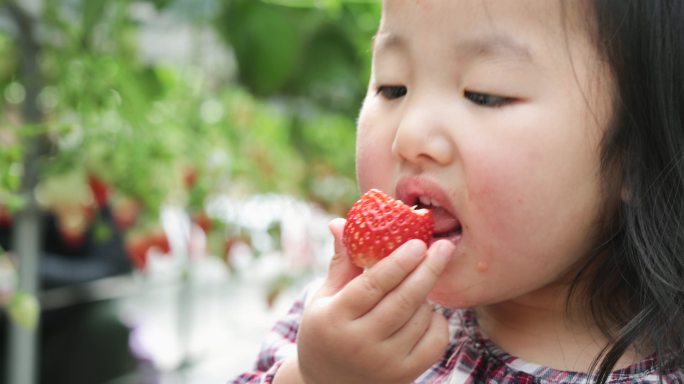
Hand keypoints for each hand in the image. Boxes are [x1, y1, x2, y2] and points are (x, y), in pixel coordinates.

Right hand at [296, 218, 453, 383]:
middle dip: (427, 270)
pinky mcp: (404, 375)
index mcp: (335, 319)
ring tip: (422, 281)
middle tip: (444, 246)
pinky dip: (437, 321)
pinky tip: (427, 311)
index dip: (398, 263)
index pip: (372, 286)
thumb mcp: (324, 298)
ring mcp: (384, 363)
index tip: (418, 242)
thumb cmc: (326, 330)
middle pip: (403, 301)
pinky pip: (435, 342)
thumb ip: (340, 263)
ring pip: (420, 319)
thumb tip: (340, 221)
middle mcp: (360, 344)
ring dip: (427, 295)